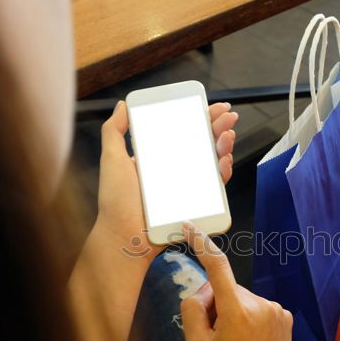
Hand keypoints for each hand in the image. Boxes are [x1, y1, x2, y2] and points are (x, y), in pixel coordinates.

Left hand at [96, 101, 237, 257]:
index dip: (199, 117)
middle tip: (228, 115)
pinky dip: (224, 171)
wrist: (124, 235)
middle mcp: (175, 169)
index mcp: (159, 156)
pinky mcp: (195, 204)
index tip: (210, 106)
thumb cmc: (115, 200)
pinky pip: (215, 186)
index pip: (183, 130)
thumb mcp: (112, 159)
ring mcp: (187, 186)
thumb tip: (124, 104)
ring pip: (213, 161)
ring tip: (227, 134)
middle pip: (203, 142)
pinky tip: (225, 160)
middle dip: (218, 126)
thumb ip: (114, 131)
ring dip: (225, 145)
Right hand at [180, 222, 318, 340]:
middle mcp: (260, 303)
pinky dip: (249, 317)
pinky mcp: (285, 315)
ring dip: (233, 312)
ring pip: (241, 298)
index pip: (216, 265)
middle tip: (214, 335)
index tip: (190, 227)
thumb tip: (202, 290)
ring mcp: (276, 309)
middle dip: (215, 304)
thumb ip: (192, 309)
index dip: (201, 243)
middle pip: (225, 288)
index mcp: (236, 310)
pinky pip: (257, 307)